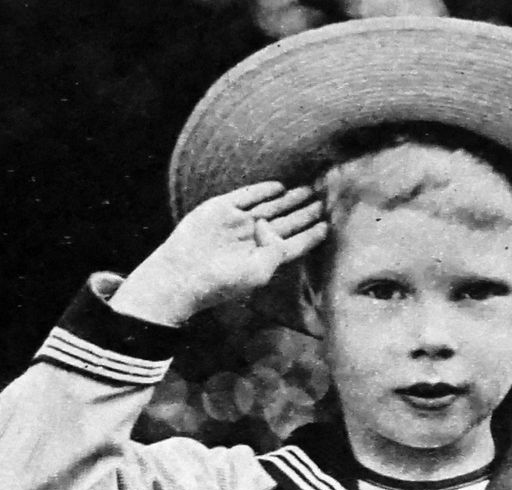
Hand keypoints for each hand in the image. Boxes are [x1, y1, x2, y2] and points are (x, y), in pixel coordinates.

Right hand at [110, 182, 326, 325]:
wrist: (183, 273)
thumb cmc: (222, 281)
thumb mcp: (259, 271)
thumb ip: (277, 250)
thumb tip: (273, 228)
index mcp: (264, 257)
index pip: (295, 243)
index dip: (312, 234)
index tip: (328, 224)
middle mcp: (253, 239)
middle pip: (286, 222)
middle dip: (305, 212)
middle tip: (324, 200)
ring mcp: (238, 223)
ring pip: (270, 207)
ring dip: (290, 199)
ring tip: (309, 190)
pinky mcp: (222, 209)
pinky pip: (247, 195)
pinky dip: (263, 190)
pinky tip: (279, 187)